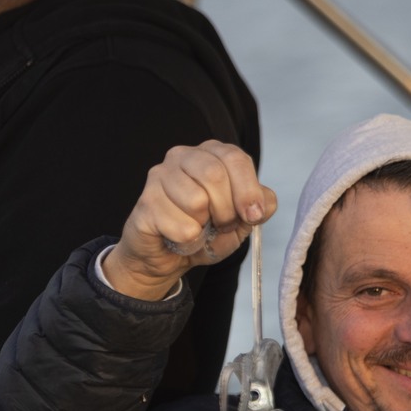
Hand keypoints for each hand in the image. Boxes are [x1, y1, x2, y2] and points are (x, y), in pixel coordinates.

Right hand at [104, 140, 277, 300]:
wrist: (168, 256)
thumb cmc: (206, 232)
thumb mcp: (242, 220)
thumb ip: (260, 206)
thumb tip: (264, 203)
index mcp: (210, 153)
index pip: (235, 158)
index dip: (249, 191)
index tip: (254, 216)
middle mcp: (181, 156)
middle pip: (214, 175)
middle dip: (227, 210)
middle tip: (223, 225)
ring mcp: (159, 176)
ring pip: (196, 201)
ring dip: (204, 226)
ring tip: (198, 228)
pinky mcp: (146, 202)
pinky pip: (181, 226)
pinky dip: (188, 240)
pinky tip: (179, 236)